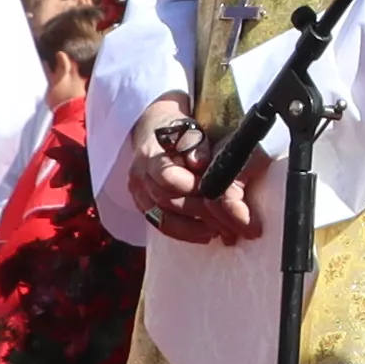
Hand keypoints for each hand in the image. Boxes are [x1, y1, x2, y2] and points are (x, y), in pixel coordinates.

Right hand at [124, 93, 256, 248]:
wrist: (153, 131)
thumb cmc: (178, 129)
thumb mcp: (189, 128)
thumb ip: (196, 144)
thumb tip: (199, 163)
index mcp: (149, 155)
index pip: (166, 177)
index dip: (190, 186)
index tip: (212, 190)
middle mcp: (140, 177)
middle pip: (167, 201)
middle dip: (198, 211)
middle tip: (224, 218)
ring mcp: (139, 195)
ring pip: (163, 220)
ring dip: (192, 228)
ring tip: (217, 230)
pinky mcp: (144, 207)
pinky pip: (162, 226)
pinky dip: (184, 233)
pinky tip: (205, 234)